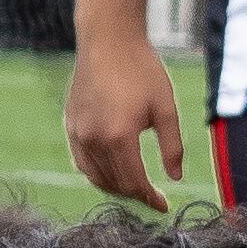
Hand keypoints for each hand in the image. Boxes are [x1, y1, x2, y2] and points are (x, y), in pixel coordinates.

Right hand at [63, 24, 188, 209]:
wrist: (108, 41)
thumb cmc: (142, 70)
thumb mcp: (165, 108)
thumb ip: (172, 147)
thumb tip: (175, 178)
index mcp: (120, 137)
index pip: (134, 182)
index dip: (150, 198)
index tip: (164, 206)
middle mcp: (94, 140)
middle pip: (114, 183)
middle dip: (134, 194)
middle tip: (152, 197)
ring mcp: (78, 134)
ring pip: (94, 175)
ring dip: (115, 187)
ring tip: (133, 188)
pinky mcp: (70, 126)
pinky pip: (82, 161)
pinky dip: (96, 173)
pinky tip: (110, 172)